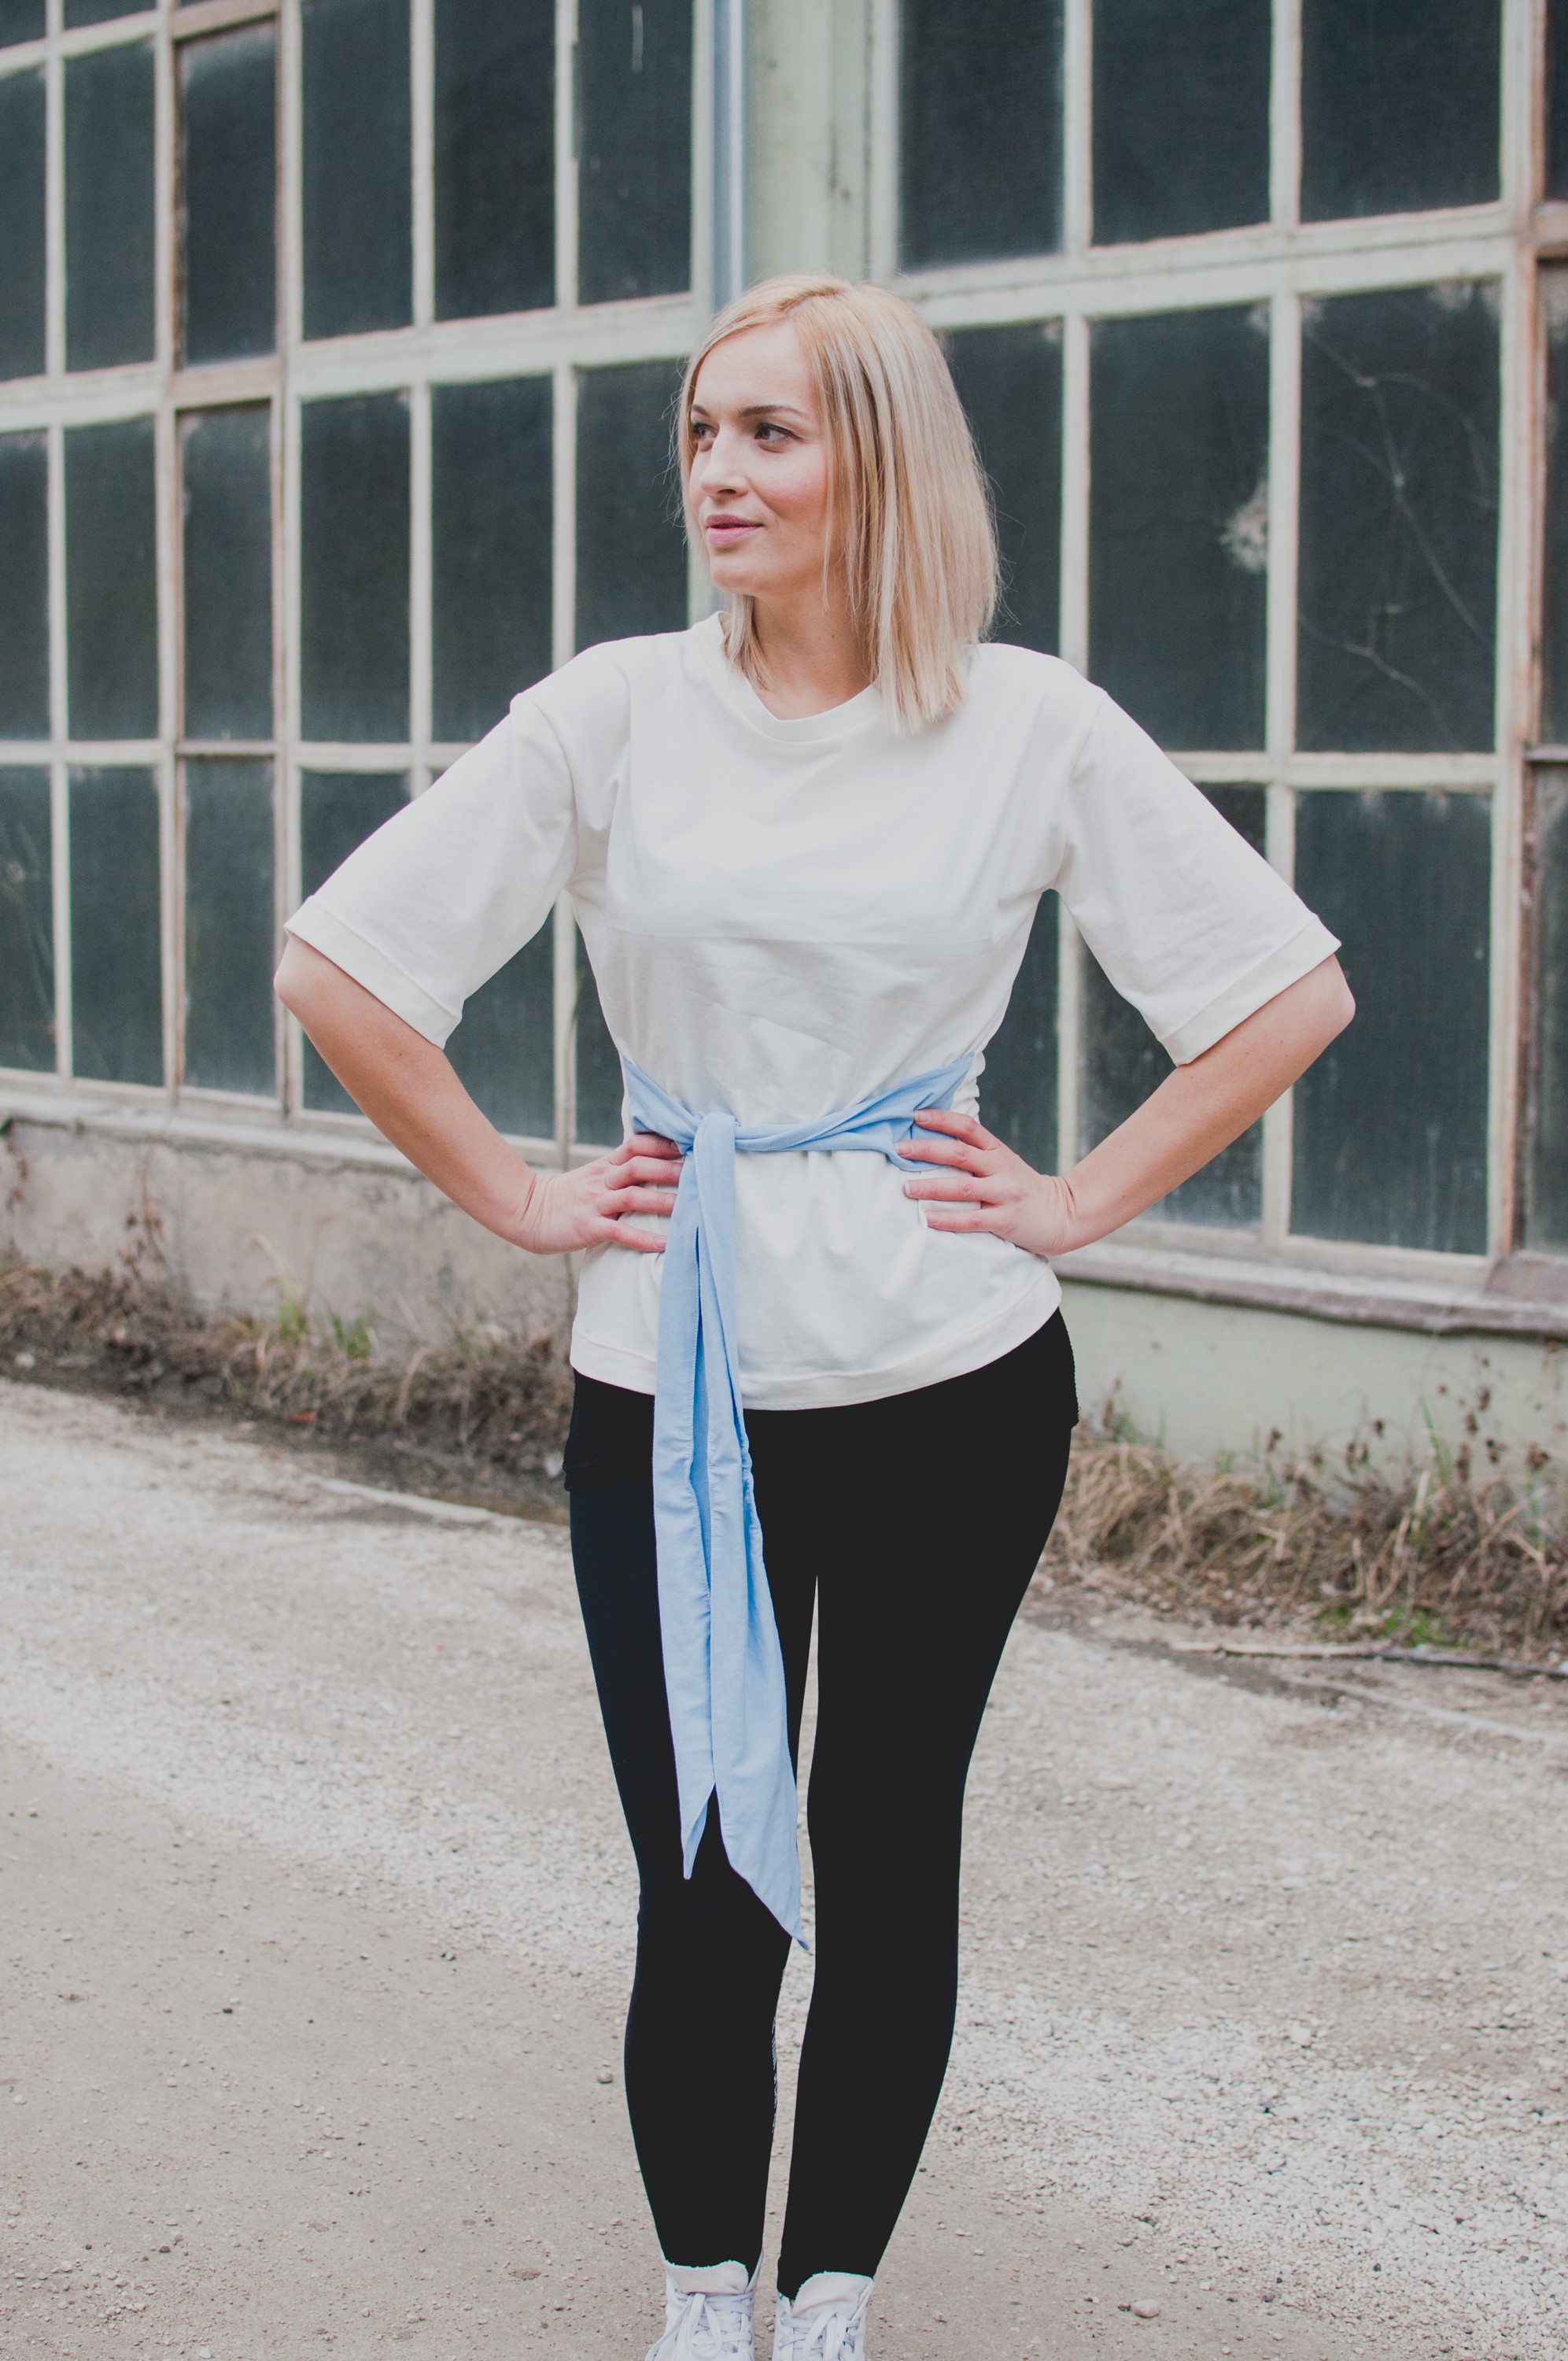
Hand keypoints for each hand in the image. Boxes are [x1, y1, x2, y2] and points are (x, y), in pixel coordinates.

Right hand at [510, 1132, 683, 1255]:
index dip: (664, 1144)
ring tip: (690, 1206)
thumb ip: (620, 1171)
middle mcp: (602, 1181)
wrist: (526, 1212)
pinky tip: (664, 1245)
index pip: (637, 1145)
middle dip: (671, 1169)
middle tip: (701, 1173)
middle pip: (640, 1167)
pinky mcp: (588, 1228)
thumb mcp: (593, 1176)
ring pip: (633, 1196)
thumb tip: (656, 1167)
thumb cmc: (565, 1198)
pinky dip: (643, 1239)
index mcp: (606, 1166)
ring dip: (663, 1200)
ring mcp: (595, 1203)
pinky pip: (619, 1232)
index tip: (691, 1144)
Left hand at [899, 1109, 1079, 1258]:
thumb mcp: (1004, 1163)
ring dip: (932, 1187)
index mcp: (997, 1151)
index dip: (942, 1119)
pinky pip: (972, 1220)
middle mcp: (1001, 1168)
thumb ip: (977, 1155)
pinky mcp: (1006, 1220)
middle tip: (900, 1149)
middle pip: (960, 1153)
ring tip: (906, 1188)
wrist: (1063, 1213)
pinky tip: (929, 1219)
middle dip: (927, 1150)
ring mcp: (1004, 1194)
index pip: (968, 1128)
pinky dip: (948, 1219)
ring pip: (963, 1187)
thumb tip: (934, 1144)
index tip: (916, 1116)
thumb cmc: (1023, 1188)